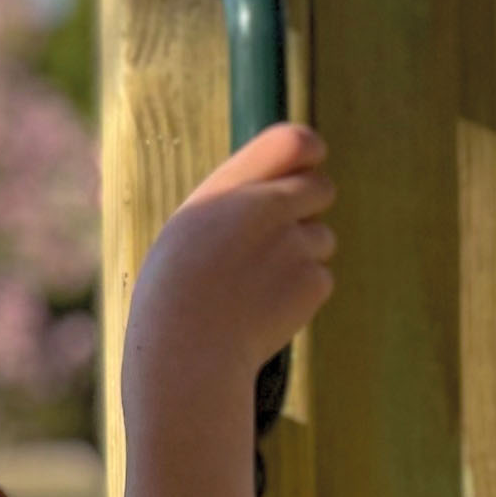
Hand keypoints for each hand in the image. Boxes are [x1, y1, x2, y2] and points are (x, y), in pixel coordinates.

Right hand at [129, 119, 335, 391]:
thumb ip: (235, 201)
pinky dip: (300, 291)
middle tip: (276, 239)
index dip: (307, 153)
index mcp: (227, 188)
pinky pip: (320, 276)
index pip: (295, 140)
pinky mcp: (313, 283)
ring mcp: (294, 245)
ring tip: (254, 286)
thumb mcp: (189, 230)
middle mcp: (266, 208)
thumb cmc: (174, 294)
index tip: (304, 165)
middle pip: (321, 187)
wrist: (186, 356)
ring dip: (300, 255)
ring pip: (322, 237)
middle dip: (308, 207)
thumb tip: (283, 184)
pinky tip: (264, 309)